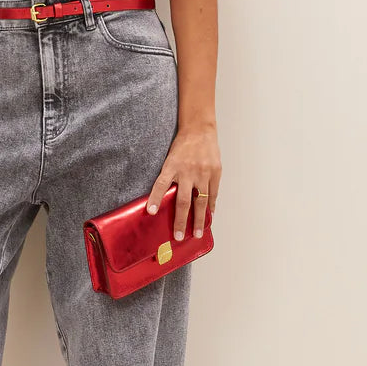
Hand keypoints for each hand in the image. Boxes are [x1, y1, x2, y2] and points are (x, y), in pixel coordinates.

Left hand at [147, 126, 220, 240]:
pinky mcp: (215, 172)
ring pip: (201, 201)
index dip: (155, 199)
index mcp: (172, 166)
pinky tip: (210, 216)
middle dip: (180, 220)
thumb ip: (169, 177)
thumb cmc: (182, 145)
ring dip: (199, 220)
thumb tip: (164, 200)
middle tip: (178, 236)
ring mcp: (203, 173)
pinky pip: (213, 194)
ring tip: (197, 233)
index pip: (161, 184)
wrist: (200, 129)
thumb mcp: (171, 158)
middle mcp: (187, 171)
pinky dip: (211, 206)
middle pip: (183, 200)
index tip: (151, 212)